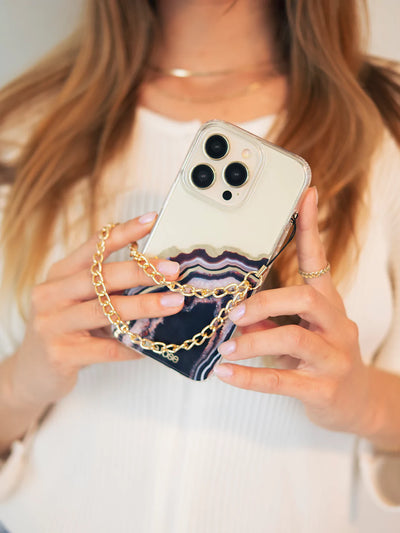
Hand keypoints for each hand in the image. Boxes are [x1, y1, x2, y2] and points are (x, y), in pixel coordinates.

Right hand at [7, 212, 183, 410]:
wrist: (33, 372)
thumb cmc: (66, 328)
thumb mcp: (77, 300)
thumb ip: (104, 286)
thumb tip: (157, 272)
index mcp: (59, 274)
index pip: (93, 247)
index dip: (123, 232)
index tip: (152, 220)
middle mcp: (52, 295)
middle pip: (100, 277)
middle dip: (141, 271)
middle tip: (174, 270)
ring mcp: (53, 325)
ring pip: (104, 310)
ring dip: (144, 306)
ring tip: (174, 303)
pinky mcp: (60, 355)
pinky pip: (106, 349)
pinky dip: (132, 346)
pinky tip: (152, 345)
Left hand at [215, 188, 372, 435]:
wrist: (356, 403)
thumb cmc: (321, 360)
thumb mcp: (299, 333)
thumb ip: (270, 319)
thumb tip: (236, 310)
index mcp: (329, 305)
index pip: (319, 261)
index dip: (309, 228)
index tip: (304, 195)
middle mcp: (336, 325)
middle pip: (307, 298)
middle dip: (266, 301)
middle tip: (234, 312)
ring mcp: (334, 358)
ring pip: (296, 337)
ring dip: (254, 340)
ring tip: (226, 346)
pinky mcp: (324, 389)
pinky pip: (283, 380)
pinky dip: (249, 376)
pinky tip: (224, 373)